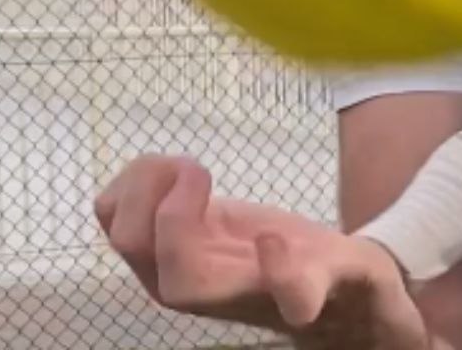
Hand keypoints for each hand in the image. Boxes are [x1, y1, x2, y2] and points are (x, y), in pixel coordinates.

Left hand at [94, 155, 443, 348]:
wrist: (308, 282)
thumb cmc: (327, 273)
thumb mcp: (347, 272)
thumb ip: (317, 271)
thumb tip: (272, 248)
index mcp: (236, 297)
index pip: (198, 288)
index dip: (193, 242)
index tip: (266, 231)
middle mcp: (191, 288)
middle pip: (140, 246)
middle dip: (164, 195)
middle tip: (205, 170)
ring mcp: (167, 265)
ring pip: (119, 226)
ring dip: (144, 182)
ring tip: (189, 165)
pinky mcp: (157, 242)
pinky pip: (114, 212)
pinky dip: (133, 180)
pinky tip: (172, 169)